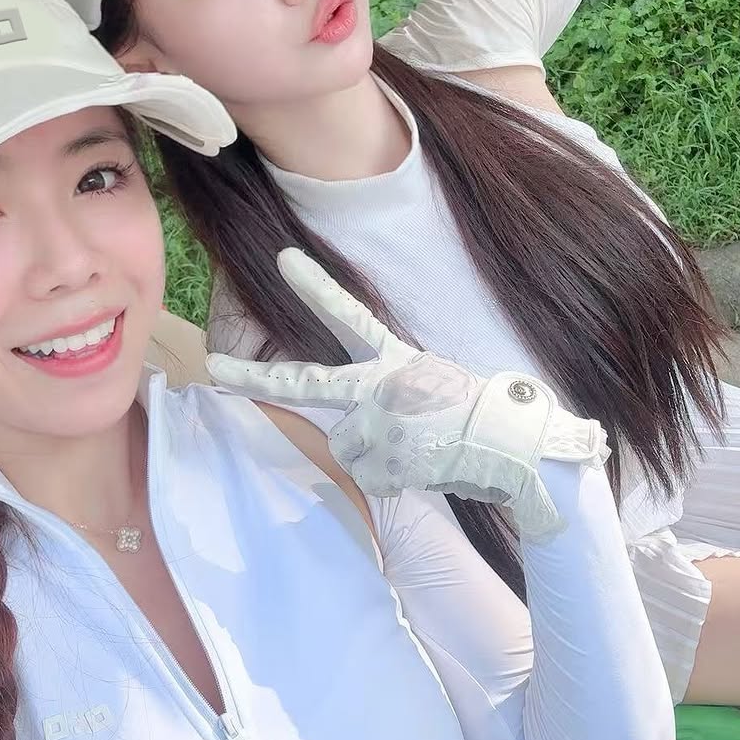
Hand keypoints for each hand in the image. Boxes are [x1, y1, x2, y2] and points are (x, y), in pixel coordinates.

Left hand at [207, 249, 608, 537]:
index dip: (315, 287)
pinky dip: (393, 480)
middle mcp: (383, 387)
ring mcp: (383, 424)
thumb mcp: (436, 385)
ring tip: (418, 449)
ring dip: (373, 454)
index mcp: (399, 361)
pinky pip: (370, 478)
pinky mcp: (390, 461)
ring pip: (347, 448)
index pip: (350, 316)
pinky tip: (425, 470)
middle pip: (308, 385)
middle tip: (216, 370)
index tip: (282, 259)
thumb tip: (364, 423)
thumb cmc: (485, 417)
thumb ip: (393, 393)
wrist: (523, 449)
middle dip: (255, 378)